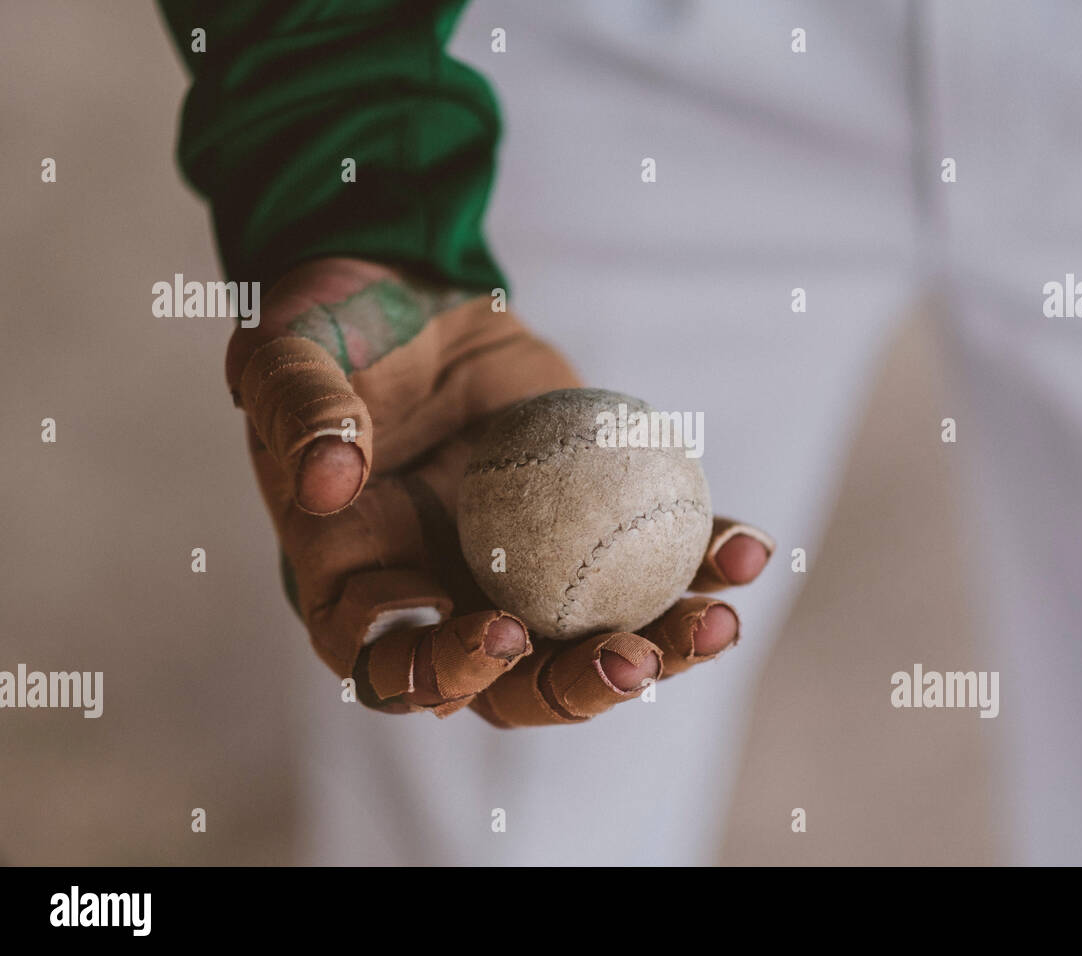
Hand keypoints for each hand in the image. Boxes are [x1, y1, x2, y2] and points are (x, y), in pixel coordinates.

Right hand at [229, 257, 772, 724]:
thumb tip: (328, 482)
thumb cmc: (330, 333)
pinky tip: (747, 548)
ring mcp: (528, 569)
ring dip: (661, 646)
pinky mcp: (590, 521)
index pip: (393, 666)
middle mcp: (448, 598)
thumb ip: (301, 415)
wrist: (411, 295)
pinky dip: (701, 561)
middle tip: (633, 660)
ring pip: (594, 639)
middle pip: (514, 684)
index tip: (498, 631)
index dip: (443, 672)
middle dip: (577, 687)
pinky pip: (652, 558)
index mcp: (362, 588)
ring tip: (718, 622)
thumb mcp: (289, 356)